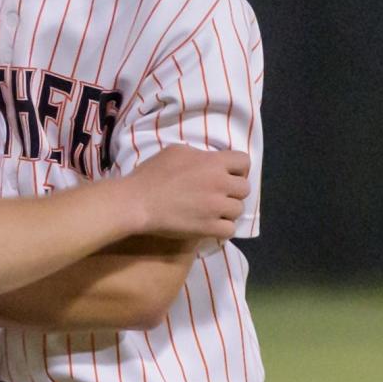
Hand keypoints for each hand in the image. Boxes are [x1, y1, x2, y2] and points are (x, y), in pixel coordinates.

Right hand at [124, 146, 250, 239]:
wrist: (137, 202)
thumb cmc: (152, 174)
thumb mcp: (176, 151)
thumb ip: (198, 155)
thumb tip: (207, 161)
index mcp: (214, 162)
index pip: (244, 161)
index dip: (239, 169)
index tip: (228, 175)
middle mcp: (220, 184)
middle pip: (245, 189)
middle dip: (234, 192)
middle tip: (219, 196)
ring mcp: (216, 207)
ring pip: (238, 210)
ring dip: (228, 211)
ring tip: (213, 212)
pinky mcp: (208, 227)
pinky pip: (230, 230)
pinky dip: (223, 229)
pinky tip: (212, 226)